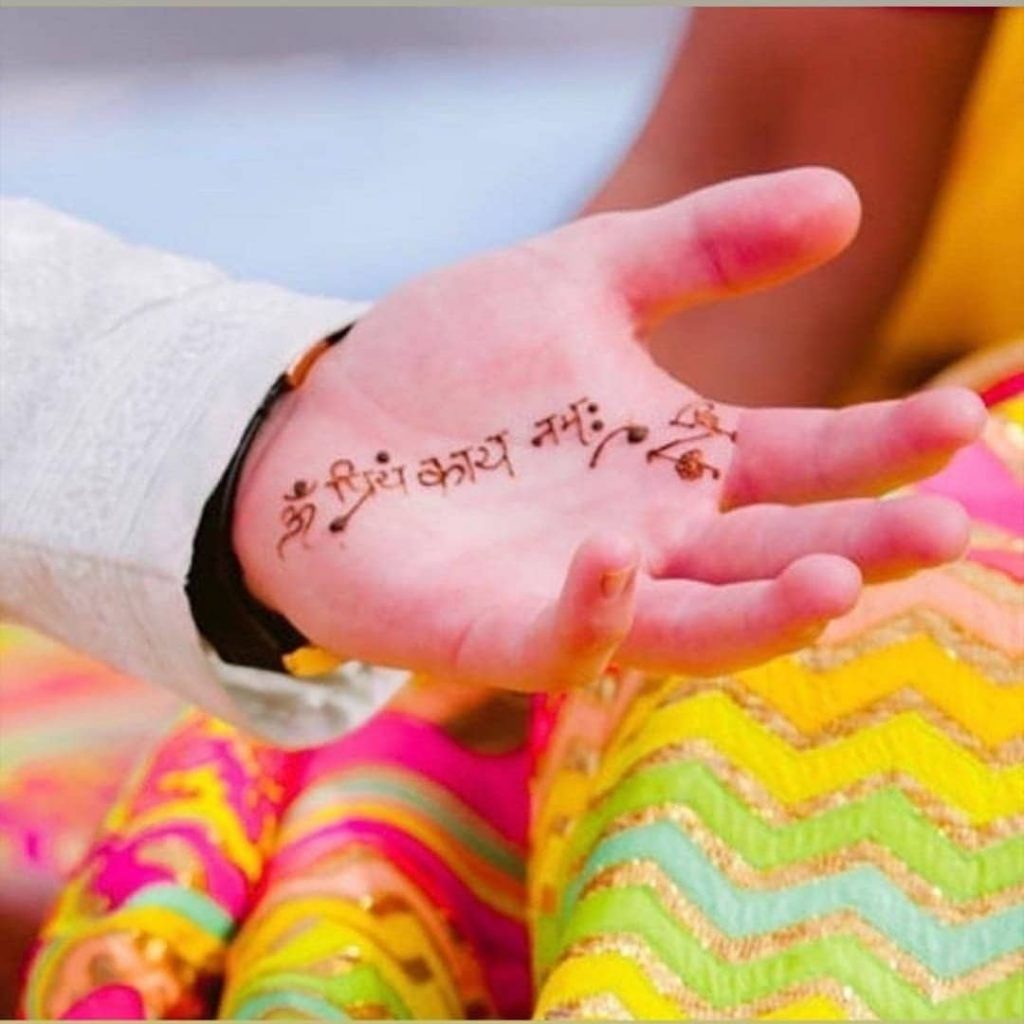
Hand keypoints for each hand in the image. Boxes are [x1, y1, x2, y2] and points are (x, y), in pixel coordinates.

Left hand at [234, 168, 984, 690]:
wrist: (324, 422)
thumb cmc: (450, 361)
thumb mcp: (582, 277)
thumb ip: (702, 247)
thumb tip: (844, 199)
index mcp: (682, 462)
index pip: (807, 461)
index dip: (884, 448)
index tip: (962, 418)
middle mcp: (653, 536)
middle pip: (773, 555)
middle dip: (862, 547)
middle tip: (948, 527)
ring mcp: (578, 592)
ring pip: (693, 625)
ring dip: (765, 610)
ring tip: (836, 576)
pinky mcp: (494, 631)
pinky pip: (562, 638)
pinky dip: (595, 607)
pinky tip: (616, 549)